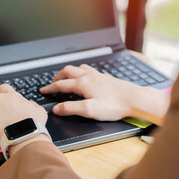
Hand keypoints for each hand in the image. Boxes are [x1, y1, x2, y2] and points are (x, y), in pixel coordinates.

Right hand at [40, 64, 167, 122]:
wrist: (135, 99)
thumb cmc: (114, 105)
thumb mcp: (89, 110)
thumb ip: (70, 108)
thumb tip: (56, 108)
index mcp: (82, 84)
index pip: (61, 84)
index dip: (50, 88)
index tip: (43, 91)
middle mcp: (89, 76)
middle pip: (68, 71)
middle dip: (58, 76)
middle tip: (52, 83)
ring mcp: (98, 75)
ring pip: (80, 68)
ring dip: (70, 72)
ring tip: (67, 77)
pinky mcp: (107, 77)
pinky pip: (91, 70)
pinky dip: (83, 72)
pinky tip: (88, 78)